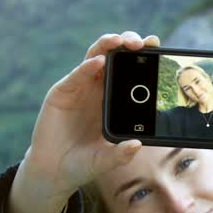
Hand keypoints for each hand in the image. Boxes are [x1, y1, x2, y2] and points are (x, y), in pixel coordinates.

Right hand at [24, 30, 158, 194]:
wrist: (54, 170)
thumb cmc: (83, 163)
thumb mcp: (105, 160)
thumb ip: (120, 154)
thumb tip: (137, 145)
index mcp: (114, 99)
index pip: (131, 70)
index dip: (143, 56)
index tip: (158, 47)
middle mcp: (98, 88)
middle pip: (115, 56)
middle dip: (129, 43)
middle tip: (144, 42)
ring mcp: (80, 88)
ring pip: (95, 57)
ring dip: (108, 45)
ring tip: (120, 41)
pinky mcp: (62, 92)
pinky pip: (77, 75)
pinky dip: (87, 67)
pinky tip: (99, 62)